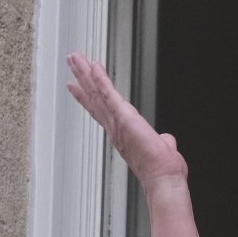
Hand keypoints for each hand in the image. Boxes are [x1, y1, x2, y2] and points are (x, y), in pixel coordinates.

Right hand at [66, 53, 187, 191]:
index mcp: (121, 133)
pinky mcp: (124, 116)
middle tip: (71, 63)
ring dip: (85, 73)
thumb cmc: (161, 169)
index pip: (100, 111)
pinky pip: (108, 94)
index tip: (76, 87)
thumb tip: (166, 139)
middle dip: (82, 79)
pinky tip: (94, 66)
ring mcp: (116, 122)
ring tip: (75, 58)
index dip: (87, 98)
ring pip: (96, 92)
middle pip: (93, 98)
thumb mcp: (162, 148)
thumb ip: (162, 140)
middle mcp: (114, 127)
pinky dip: (100, 79)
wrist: (162, 178)